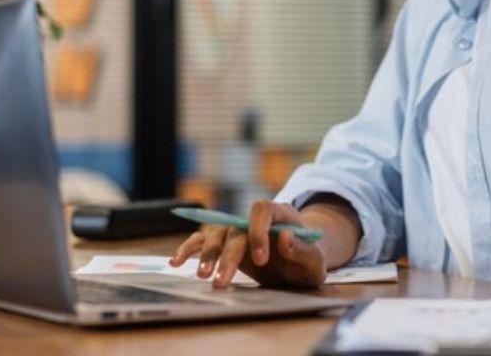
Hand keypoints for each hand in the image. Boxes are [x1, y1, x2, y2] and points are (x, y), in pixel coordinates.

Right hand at [169, 200, 326, 288]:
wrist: (299, 265)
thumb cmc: (308, 262)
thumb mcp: (315, 262)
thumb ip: (302, 250)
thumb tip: (284, 238)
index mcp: (279, 214)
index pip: (262, 210)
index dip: (258, 231)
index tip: (261, 259)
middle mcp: (254, 218)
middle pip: (235, 227)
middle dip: (228, 255)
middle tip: (222, 281)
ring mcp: (237, 230)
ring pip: (216, 233)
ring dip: (207, 254)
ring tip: (202, 276)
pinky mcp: (225, 244)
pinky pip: (203, 241)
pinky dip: (189, 249)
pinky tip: (176, 262)